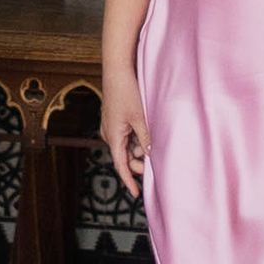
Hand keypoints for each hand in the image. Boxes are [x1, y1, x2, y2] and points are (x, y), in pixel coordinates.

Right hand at [105, 71, 148, 200]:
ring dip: (138, 148)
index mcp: (113, 136)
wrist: (117, 70)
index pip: (120, 165)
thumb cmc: (128, 92)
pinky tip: (146, 134)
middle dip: (138, 162)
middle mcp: (108, 134)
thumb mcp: (140, 117)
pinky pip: (125, 136)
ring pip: (126, 145)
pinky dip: (135, 138)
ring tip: (152, 142)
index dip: (129, 180)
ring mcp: (110, 126)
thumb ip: (145, 138)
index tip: (137, 194)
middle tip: (154, 163)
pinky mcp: (114, 119)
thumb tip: (150, 155)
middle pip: (124, 156)